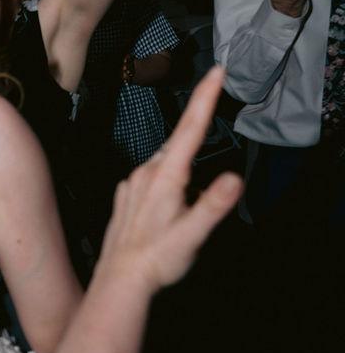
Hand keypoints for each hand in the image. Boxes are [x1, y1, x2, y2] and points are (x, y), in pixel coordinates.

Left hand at [95, 66, 242, 291]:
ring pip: (166, 161)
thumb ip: (213, 205)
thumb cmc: (155, 260)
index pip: (190, 128)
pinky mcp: (127, 195)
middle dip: (197, 130)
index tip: (216, 71)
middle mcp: (146, 173)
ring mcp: (134, 183)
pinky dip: (168, 181)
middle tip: (211, 122)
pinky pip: (153, 178)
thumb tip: (233, 178)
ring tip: (192, 196)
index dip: (204, 97)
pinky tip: (171, 205)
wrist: (119, 281)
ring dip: (183, 164)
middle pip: (179, 141)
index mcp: (166, 177)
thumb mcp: (191, 235)